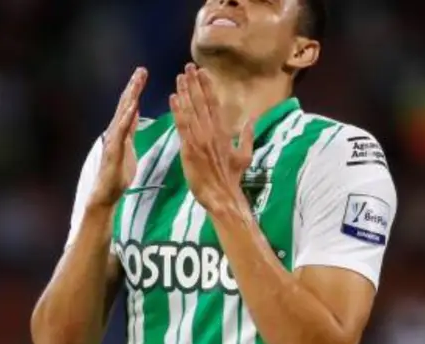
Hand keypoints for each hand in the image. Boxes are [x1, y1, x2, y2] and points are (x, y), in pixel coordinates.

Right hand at [92, 68, 147, 205]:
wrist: (107, 193)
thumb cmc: (118, 173)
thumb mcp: (128, 146)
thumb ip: (130, 129)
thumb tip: (134, 112)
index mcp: (122, 131)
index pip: (130, 105)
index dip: (136, 89)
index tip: (143, 73)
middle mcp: (115, 131)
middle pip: (125, 104)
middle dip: (133, 86)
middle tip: (142, 69)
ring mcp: (113, 140)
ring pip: (122, 114)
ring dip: (130, 97)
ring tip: (137, 81)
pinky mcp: (114, 150)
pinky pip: (122, 131)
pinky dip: (127, 117)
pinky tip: (134, 105)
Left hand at [170, 64, 253, 214]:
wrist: (222, 195)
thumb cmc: (231, 177)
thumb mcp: (244, 155)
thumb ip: (247, 136)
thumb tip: (252, 120)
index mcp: (224, 132)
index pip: (215, 103)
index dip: (208, 86)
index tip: (203, 72)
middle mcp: (211, 131)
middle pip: (202, 102)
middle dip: (195, 83)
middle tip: (188, 67)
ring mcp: (199, 138)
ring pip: (191, 110)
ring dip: (185, 92)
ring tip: (179, 77)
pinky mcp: (188, 148)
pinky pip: (182, 125)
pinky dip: (177, 110)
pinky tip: (173, 97)